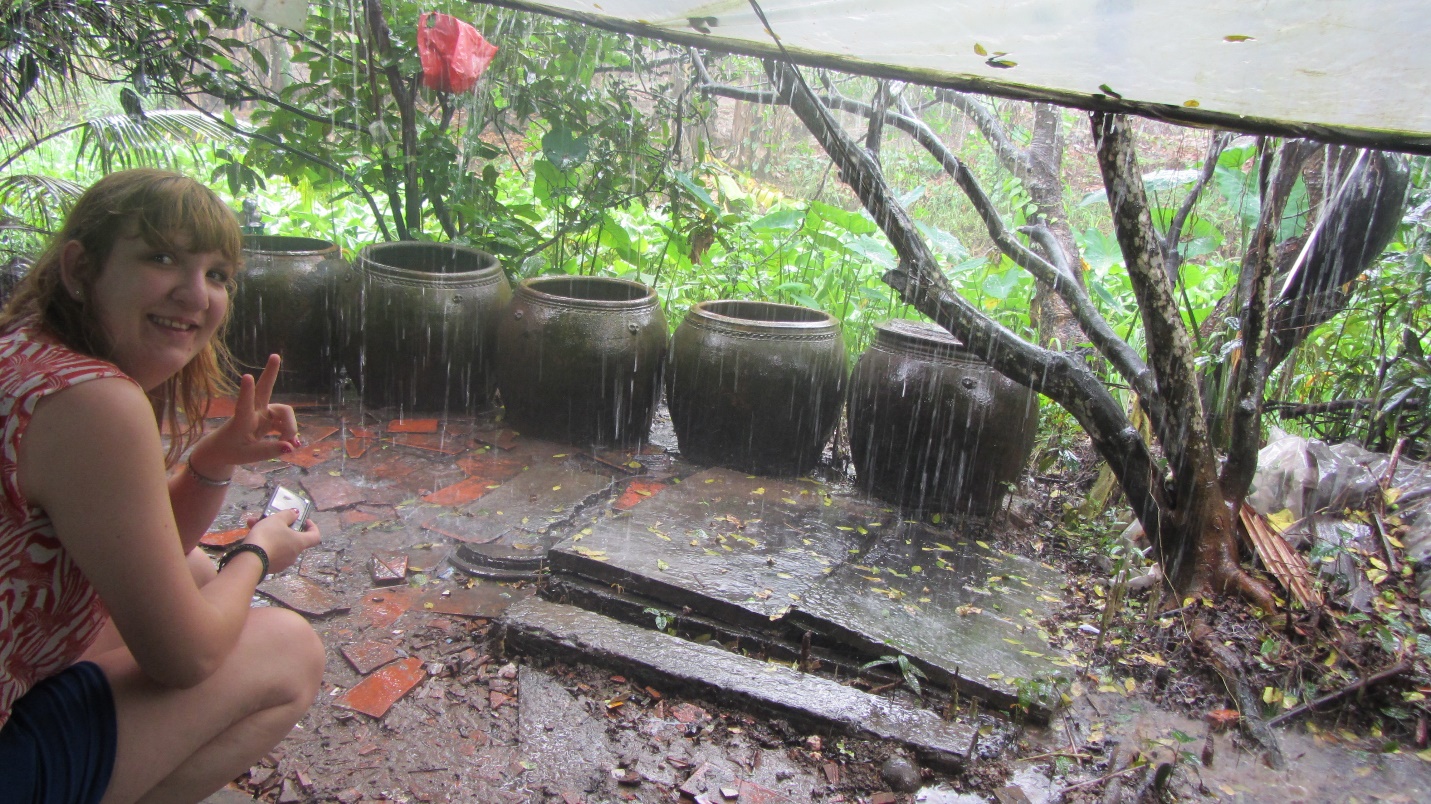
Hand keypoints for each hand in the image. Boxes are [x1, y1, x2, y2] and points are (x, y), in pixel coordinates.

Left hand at [190, 355, 300, 475]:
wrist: (222, 450)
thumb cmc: (230, 451)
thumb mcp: (248, 456)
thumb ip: (270, 451)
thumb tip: (290, 446)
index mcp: (242, 421)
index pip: (243, 405)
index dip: (246, 391)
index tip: (247, 376)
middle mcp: (253, 413)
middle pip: (264, 389)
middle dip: (270, 373)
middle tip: (275, 356)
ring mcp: (262, 413)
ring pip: (284, 412)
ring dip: (290, 427)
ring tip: (291, 444)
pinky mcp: (268, 418)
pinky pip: (285, 421)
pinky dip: (289, 432)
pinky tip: (289, 444)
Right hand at [243, 507, 320, 574]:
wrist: (250, 559)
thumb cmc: (267, 536)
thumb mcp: (277, 520)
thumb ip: (288, 515)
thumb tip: (296, 513)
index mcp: (300, 542)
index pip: (315, 536)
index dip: (312, 527)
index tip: (304, 520)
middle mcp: (294, 554)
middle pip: (291, 538)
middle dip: (280, 526)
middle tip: (270, 519)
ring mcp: (282, 563)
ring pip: (278, 543)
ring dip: (268, 533)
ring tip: (252, 524)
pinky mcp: (271, 567)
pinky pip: (270, 552)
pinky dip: (264, 544)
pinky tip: (249, 537)